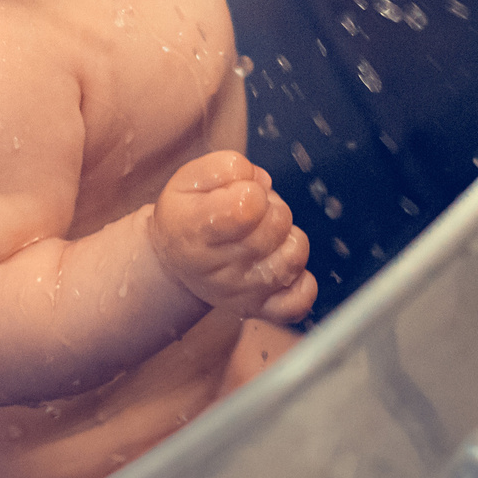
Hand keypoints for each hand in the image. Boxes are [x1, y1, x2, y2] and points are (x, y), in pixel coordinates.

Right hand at [147, 152, 314, 322]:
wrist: (175, 259)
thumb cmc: (187, 212)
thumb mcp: (189, 178)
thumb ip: (225, 167)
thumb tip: (260, 183)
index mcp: (195, 229)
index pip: (248, 205)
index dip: (252, 190)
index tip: (239, 193)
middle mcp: (217, 268)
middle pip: (277, 225)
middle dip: (272, 207)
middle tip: (252, 211)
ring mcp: (241, 293)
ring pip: (294, 257)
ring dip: (287, 237)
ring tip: (265, 234)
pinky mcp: (259, 309)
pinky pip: (300, 302)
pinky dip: (302, 282)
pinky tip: (279, 264)